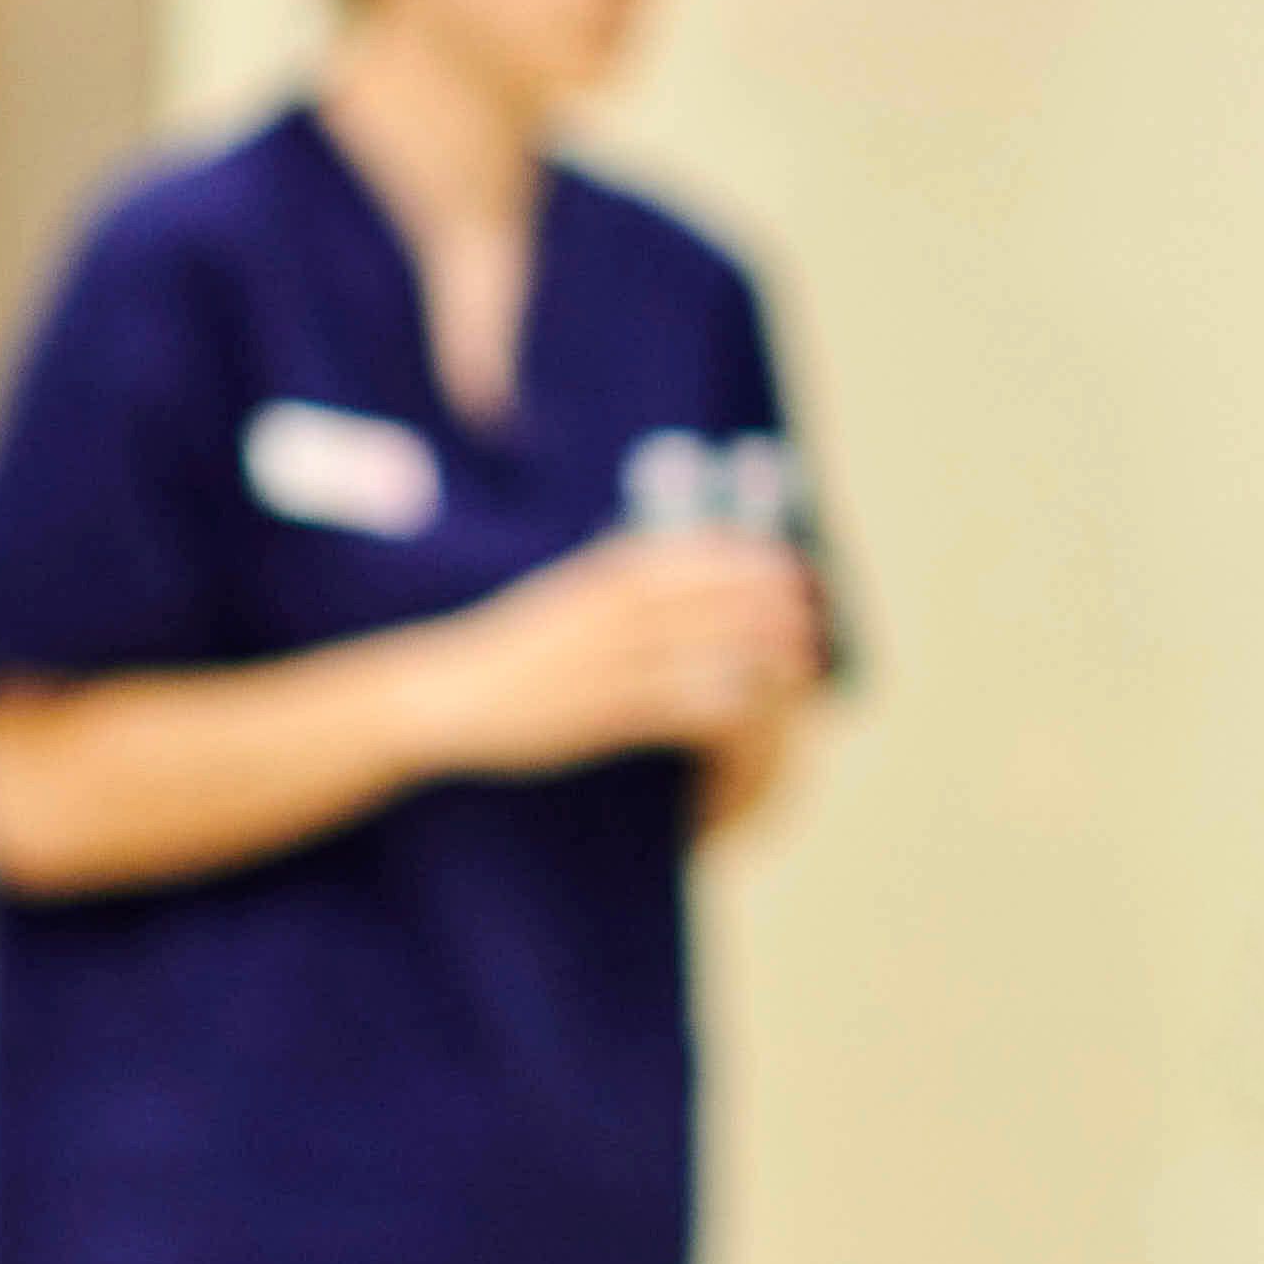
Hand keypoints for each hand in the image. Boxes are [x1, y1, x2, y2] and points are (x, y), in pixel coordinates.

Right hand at [409, 531, 825, 773]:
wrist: (448, 692)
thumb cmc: (514, 647)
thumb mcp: (568, 591)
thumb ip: (619, 573)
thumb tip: (676, 554)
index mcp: (606, 572)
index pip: (699, 553)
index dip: (755, 561)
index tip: (796, 569)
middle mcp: (613, 608)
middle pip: (714, 596)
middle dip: (771, 605)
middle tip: (816, 616)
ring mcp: (608, 658)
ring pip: (706, 647)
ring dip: (759, 652)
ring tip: (801, 661)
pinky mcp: (600, 710)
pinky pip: (676, 702)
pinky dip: (719, 701)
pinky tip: (749, 707)